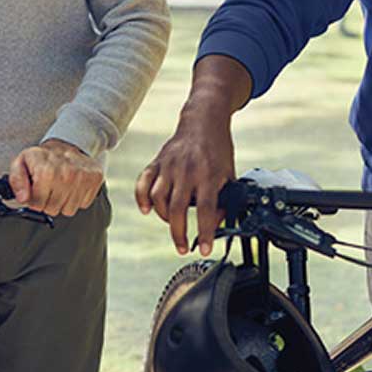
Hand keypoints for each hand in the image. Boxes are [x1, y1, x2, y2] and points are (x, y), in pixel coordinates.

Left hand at [8, 139, 101, 216]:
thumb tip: (23, 198)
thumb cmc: (43, 157)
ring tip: (60, 187)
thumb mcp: (21, 163)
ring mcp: (83, 178)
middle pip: (53, 209)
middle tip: (48, 188)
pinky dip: (76, 198)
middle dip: (47, 202)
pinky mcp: (95, 179)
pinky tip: (71, 186)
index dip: (33, 200)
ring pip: (69, 210)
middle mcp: (66, 175)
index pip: (37, 205)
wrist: (67, 144)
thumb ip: (16, 181)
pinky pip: (83, 204)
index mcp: (46, 171)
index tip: (36, 191)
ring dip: (63, 202)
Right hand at [135, 116, 235, 254]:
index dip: (204, 232)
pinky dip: (141, 198)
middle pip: (178, 208)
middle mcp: (187, 171)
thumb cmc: (218, 151)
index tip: (204, 249)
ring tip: (173, 225)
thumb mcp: (230, 175)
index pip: (206, 209)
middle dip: (179, 233)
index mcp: (209, 174)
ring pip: (159, 198)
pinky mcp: (157, 162)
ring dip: (164, 218)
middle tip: (183, 249)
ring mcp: (169, 166)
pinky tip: (146, 210)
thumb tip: (216, 226)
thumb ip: (224, 200)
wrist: (203, 121)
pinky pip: (143, 183)